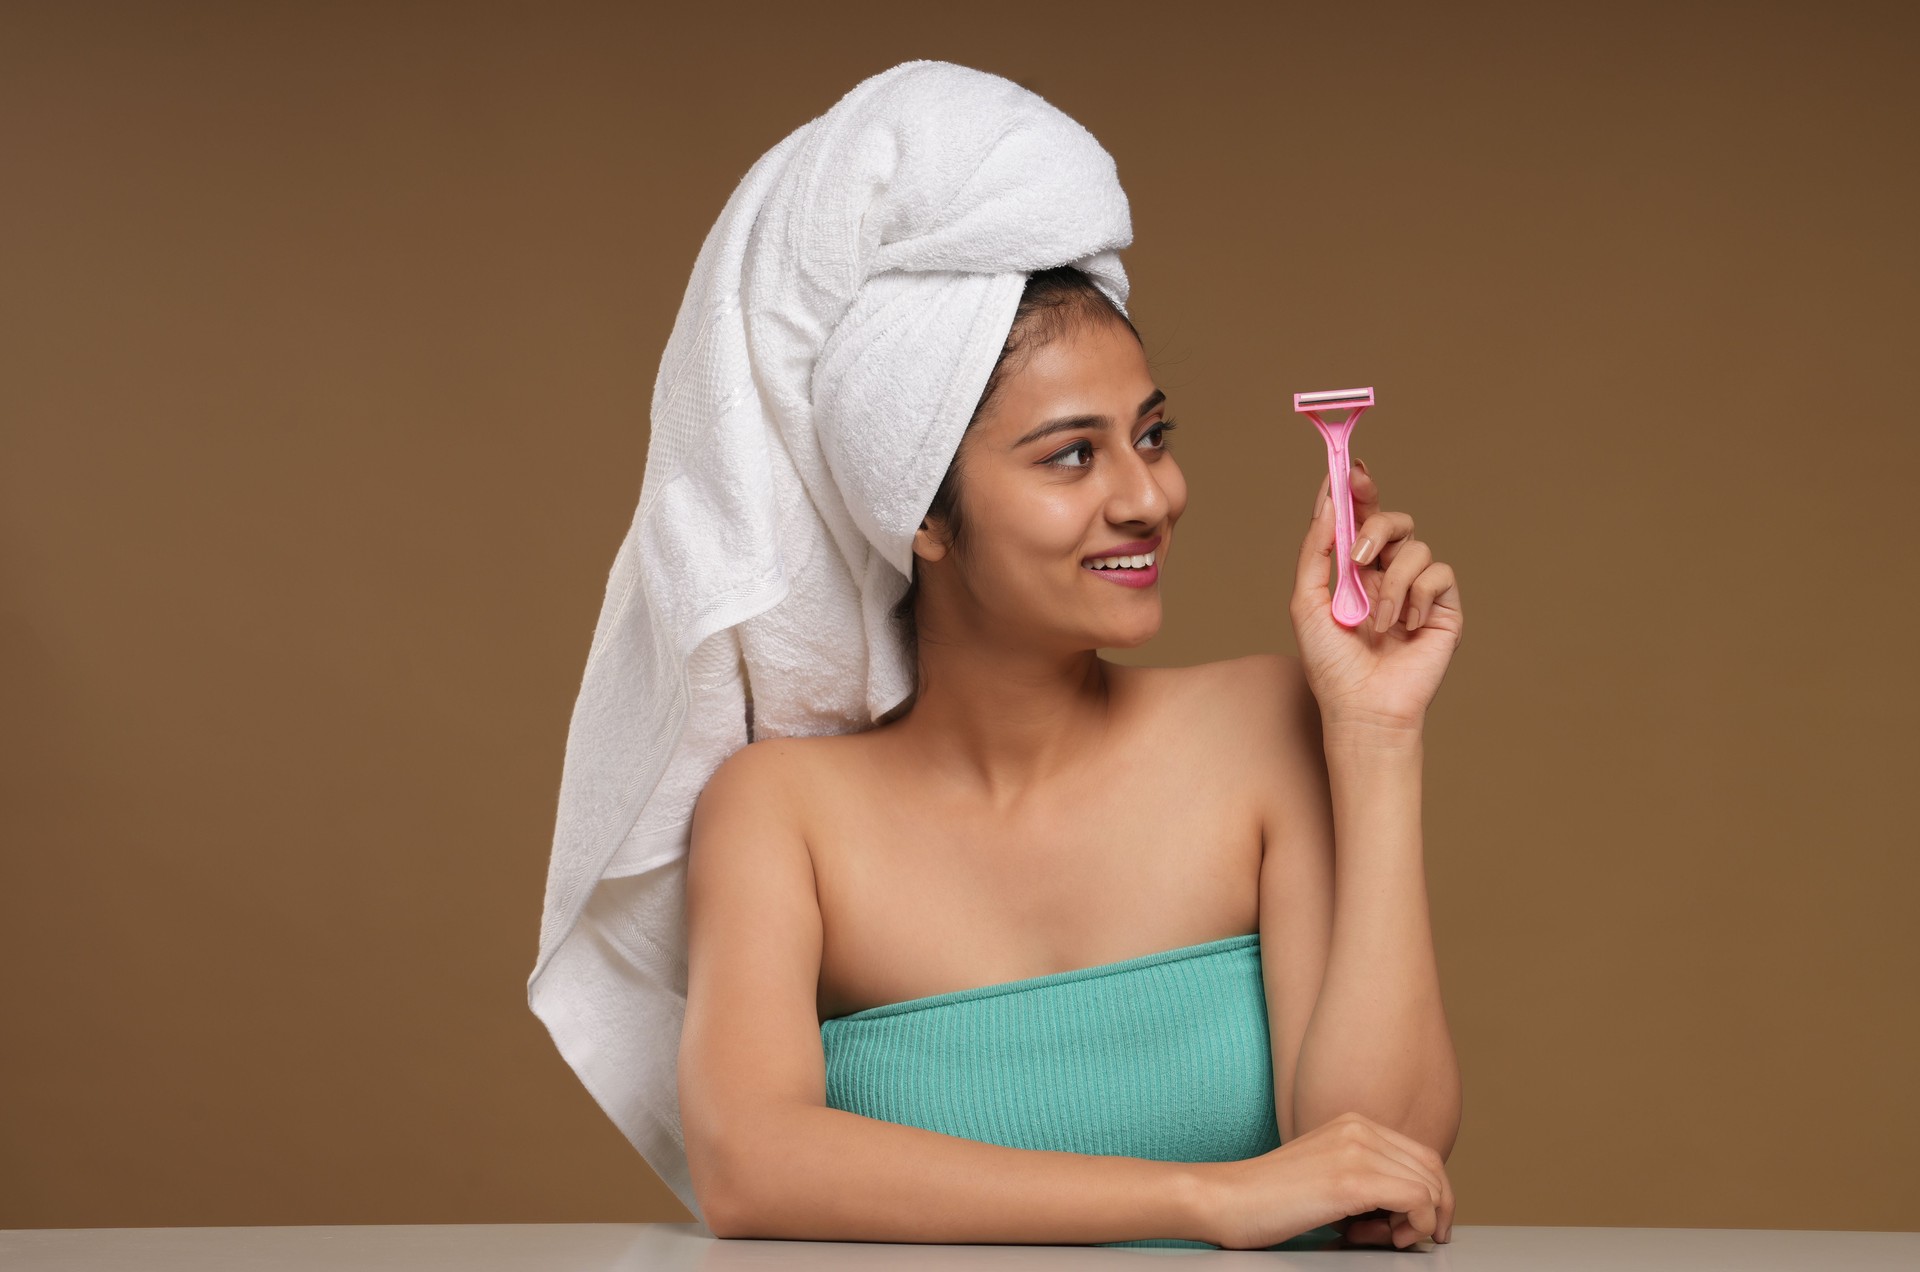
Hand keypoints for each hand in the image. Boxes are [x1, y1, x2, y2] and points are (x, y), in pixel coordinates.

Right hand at [1196, 1110, 1454, 1249]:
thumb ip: (1362, 1177)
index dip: (1430, 1194)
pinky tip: (1386, 1237)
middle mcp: (1359, 1128)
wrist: (1225, 1200)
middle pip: (1432, 1168)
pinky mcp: (1352, 1180)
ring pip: (1429, 1185)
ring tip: (1385, 1238)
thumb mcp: (1324, 1175)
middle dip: (1433, 1210)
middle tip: (1405, 1238)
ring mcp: (1356, 1150)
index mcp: (1352, 1123)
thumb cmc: (1266, 1199)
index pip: (1421, 1154)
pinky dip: (1415, 1225)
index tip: (1415, 1225)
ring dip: (1420, 1222)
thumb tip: (1406, 1209)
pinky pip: (1417, 1200)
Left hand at [1290, 458, 1462, 732]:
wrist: (1362, 706)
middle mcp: (1386, 573)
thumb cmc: (1330, 663)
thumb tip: (1327, 504)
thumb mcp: (1307, 602)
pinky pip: (1439, 574)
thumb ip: (1315, 551)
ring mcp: (1416, 589)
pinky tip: (1405, 627)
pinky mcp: (1443, 608)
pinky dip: (1417, 597)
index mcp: (1353, 570)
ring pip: (1415, 547)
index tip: (1351, 472)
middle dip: (1376, 527)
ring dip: (1390, 584)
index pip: (1359, 518)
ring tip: (1377, 623)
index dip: (1358, 491)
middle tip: (1358, 556)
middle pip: (1392, 520)